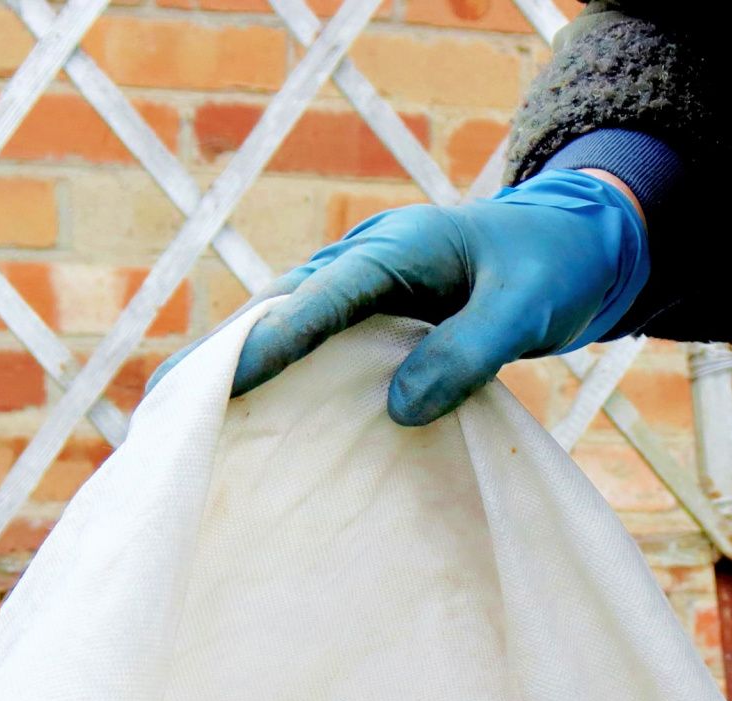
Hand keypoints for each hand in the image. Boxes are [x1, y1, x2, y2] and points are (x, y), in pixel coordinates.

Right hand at [158, 170, 647, 427]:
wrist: (570, 245)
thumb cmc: (549, 271)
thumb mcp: (522, 312)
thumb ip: (465, 354)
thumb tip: (399, 410)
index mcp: (396, 249)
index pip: (322, 299)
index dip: (272, 343)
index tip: (226, 386)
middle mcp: (363, 262)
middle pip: (276, 311)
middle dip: (219, 359)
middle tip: (161, 411)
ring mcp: (358, 288)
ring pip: (280, 328)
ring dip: (232, 372)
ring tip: (174, 425)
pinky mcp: (364, 318)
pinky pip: (306, 348)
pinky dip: (271, 380)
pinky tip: (240, 424)